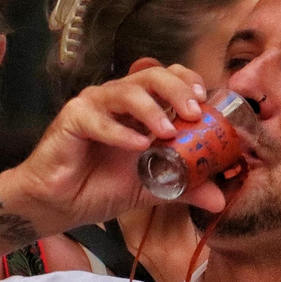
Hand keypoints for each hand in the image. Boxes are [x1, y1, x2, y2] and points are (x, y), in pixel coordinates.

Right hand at [8, 64, 225, 233]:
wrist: (61, 205)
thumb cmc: (101, 187)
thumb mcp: (152, 188)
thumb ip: (184, 188)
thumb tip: (220, 200)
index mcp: (139, 108)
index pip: (167, 77)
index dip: (188, 82)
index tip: (206, 102)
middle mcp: (117, 99)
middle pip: (151, 76)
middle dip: (177, 90)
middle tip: (194, 113)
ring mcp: (94, 106)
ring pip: (125, 91)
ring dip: (151, 109)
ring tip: (168, 131)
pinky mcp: (72, 119)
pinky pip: (98, 119)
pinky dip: (120, 132)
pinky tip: (137, 146)